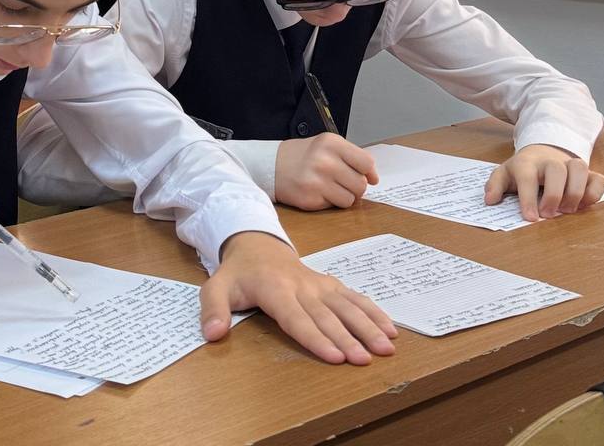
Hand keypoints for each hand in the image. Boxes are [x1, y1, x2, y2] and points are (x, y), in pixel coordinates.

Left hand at [201, 232, 397, 364]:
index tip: (335, 356)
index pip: (296, 317)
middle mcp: (300, 285)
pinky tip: (390, 328)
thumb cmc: (237, 273)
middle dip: (347, 338)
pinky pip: (354, 296)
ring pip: (346, 305)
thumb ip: (213, 310)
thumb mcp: (215, 287)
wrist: (256, 243)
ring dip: (367, 326)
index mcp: (273, 288)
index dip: (315, 338)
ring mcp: (318, 283)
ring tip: (386, 347)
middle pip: (326, 315)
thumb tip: (213, 334)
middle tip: (365, 360)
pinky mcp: (329, 284)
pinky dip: (373, 311)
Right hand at [274, 134, 379, 209]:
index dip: (369, 173)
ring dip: (342, 196)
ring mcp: (316, 180)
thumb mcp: (326, 145)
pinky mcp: (310, 198)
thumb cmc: (303, 156)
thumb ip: (351, 157)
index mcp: (331, 143)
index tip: (365, 176)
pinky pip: (335, 207)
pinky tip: (316, 192)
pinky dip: (329, 202)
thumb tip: (374, 178)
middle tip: (339, 181)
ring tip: (327, 187)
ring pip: (350, 199)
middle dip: (354, 187)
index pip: (366, 163)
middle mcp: (324, 160)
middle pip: (361, 185)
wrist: (270, 165)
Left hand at [484, 144, 603, 220]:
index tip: (530, 218)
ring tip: (567, 210)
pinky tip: (583, 206)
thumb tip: (489, 201)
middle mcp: (550, 161)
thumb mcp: (504, 174)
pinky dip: (594, 193)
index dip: (528, 198)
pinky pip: (598, 178)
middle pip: (556, 170)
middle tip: (549, 215)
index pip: (526, 176)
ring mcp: (570, 164)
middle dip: (554, 195)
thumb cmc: (522, 169)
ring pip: (579, 168)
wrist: (542, 153)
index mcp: (526, 162)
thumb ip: (495, 186)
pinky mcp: (588, 172)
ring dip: (576, 192)